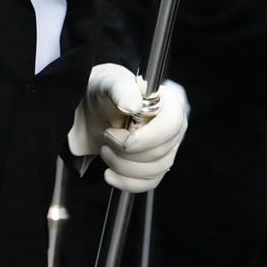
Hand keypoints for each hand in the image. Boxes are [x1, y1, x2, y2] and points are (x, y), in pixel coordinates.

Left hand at [67, 63, 188, 193]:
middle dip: (126, 151)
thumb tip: (133, 104)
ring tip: (105, 148)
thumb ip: (121, 89)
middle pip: (160, 153)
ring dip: (122, 165)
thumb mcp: (108, 84)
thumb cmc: (105, 91)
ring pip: (154, 171)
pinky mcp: (155, 166)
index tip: (122, 140)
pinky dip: (126, 182)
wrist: (92, 110)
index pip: (171, 126)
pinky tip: (110, 173)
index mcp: (169, 103)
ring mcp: (166, 149)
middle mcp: (173, 127)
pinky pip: (148, 183)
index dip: (147, 138)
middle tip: (106, 135)